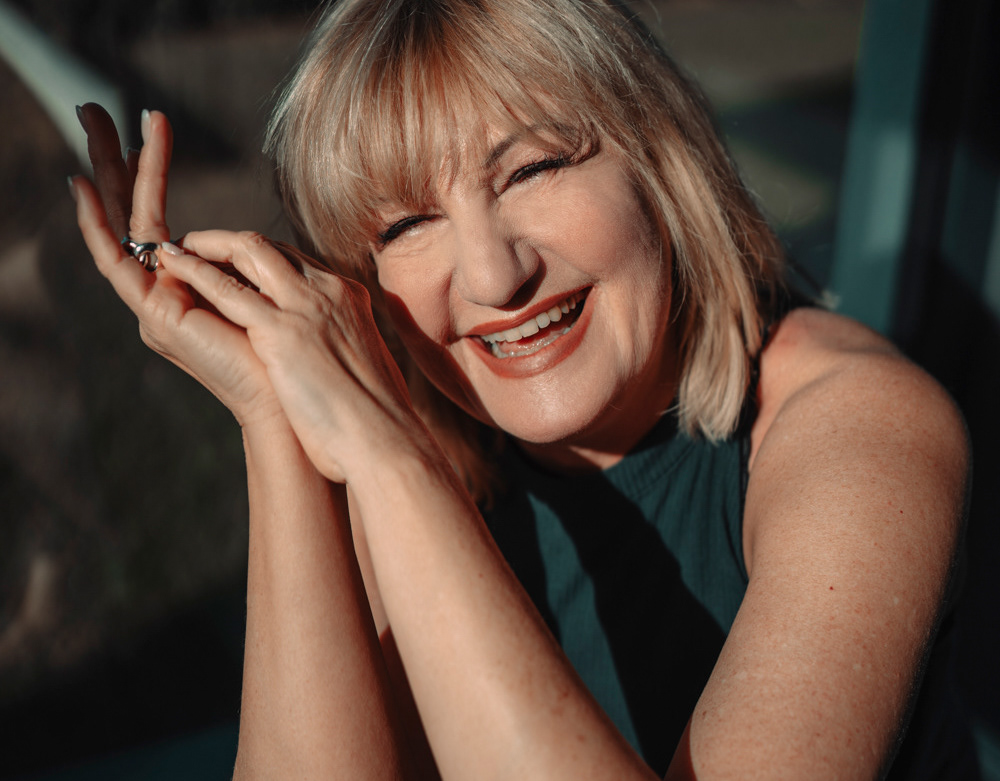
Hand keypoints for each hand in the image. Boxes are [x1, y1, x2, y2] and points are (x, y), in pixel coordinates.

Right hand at [71, 104, 281, 426]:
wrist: (289, 401)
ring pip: (122, 223)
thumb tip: (246, 242)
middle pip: (132, 212)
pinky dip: (95, 223)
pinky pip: (114, 259)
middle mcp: (165, 290)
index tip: (152, 126)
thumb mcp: (268, 292)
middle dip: (115, 158)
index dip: (152, 171)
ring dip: (107, 168)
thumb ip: (245, 266)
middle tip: (92, 108)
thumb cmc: (288, 355)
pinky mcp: (153, 314)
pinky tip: (82, 183)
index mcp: (190, 286)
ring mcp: (156, 301)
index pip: (163, 217)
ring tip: (91, 116)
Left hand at [158, 230, 420, 482]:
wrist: (384, 438)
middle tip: (198, 247)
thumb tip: (342, 362)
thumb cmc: (380, 422)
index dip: (261, 260)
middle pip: (272, 248)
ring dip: (207, 244)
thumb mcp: (368, 369)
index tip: (235, 265)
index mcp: (351, 300)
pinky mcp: (280, 330)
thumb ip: (348, 350)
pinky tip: (171, 266)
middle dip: (230, 243)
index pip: (298, 263)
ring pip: (248, 251)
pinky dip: (194, 271)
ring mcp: (305, 305)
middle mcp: (329, 290)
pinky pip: (225, 288)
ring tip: (177, 248)